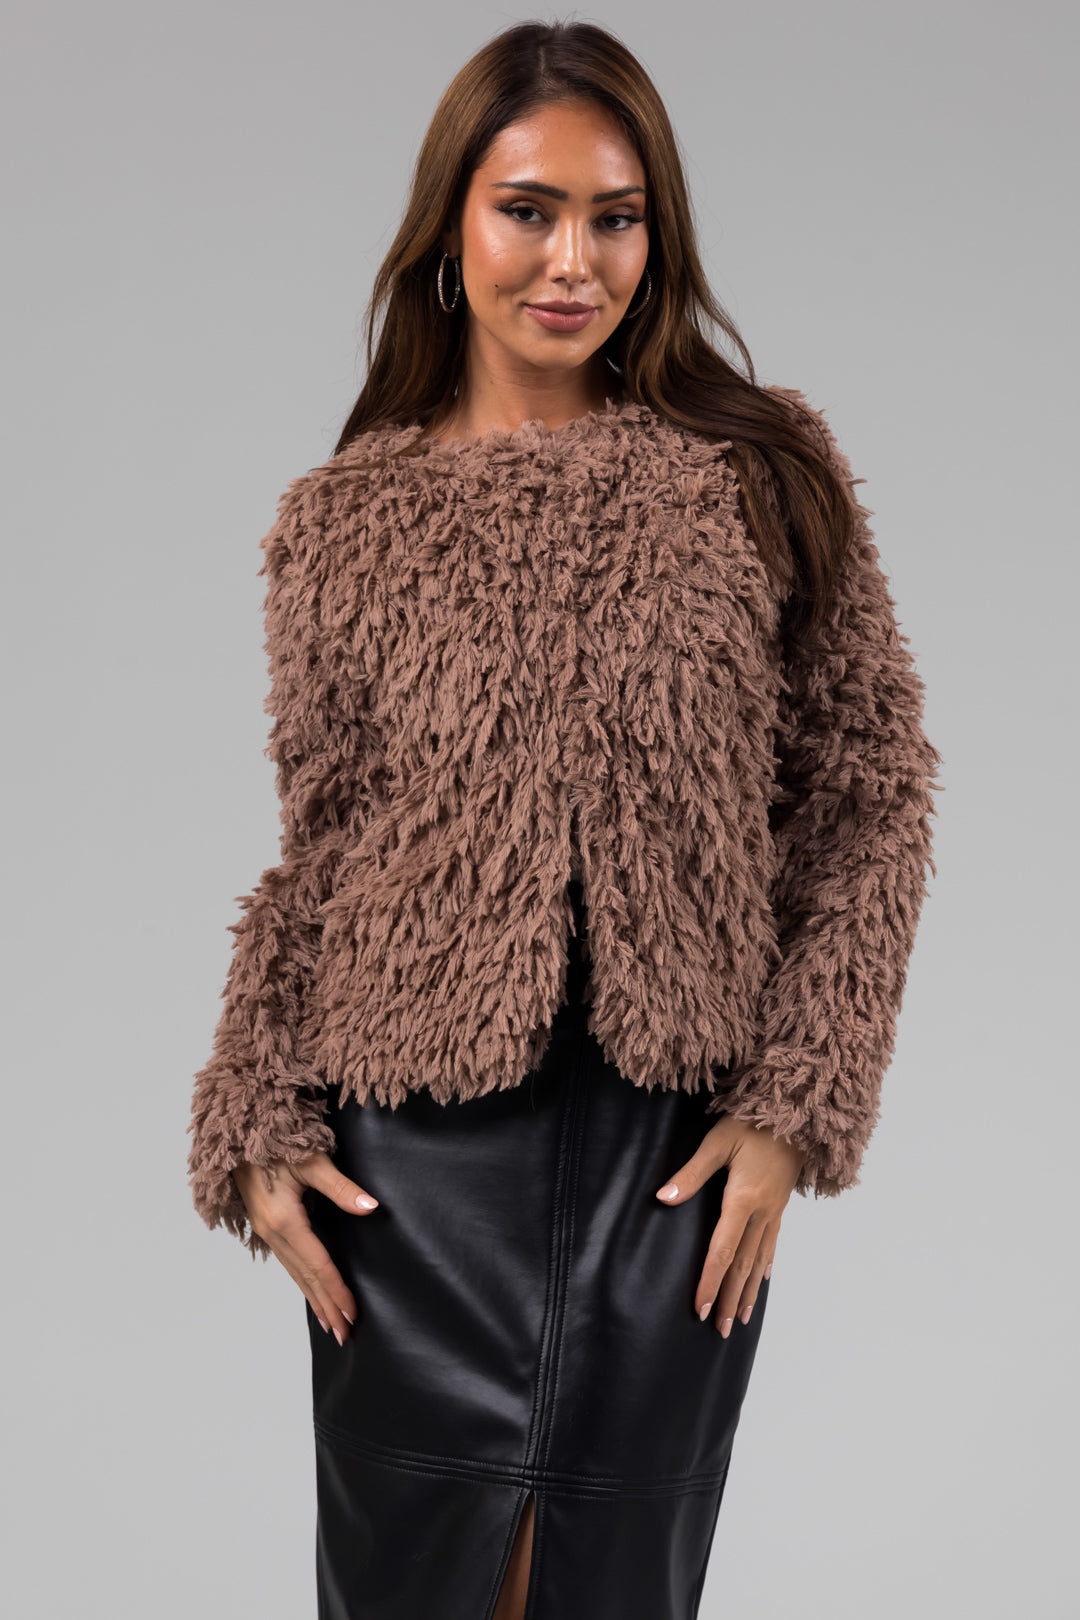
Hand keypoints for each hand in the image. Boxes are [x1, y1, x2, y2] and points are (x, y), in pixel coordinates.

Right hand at [232, 1151, 378, 1344]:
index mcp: (285, 1221)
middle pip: (306, 1277)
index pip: (319, 1265)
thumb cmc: (276, 1141)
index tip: (353, 1314)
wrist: (238, 1134)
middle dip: (327, 1306)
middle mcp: (273, 1232)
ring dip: (314, 1299)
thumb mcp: (312, 1160)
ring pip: (295, 1273)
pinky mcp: (265, 1225)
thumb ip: (341, 1188)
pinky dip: (302, 1281)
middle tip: (346, 1334)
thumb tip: (370, 1208)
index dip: (337, 1291)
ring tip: (332, 1323)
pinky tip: (310, 1290)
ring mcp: (266, 1230)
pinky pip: (287, 1261)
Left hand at [655, 1117, 806, 1335]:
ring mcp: (774, 1212)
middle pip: (741, 1265)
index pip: (722, 1251)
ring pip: (758, 1261)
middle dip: (727, 1298)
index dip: (709, 1282)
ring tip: (737, 1319)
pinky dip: (764, 1266)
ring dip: (747, 1292)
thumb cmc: (754, 1122)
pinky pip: (772, 1244)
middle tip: (717, 1330)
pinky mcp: (780, 1205)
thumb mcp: (718, 1141)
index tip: (698, 1309)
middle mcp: (761, 1213)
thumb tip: (664, 1197)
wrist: (799, 1113)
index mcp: (742, 1200)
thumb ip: (692, 1172)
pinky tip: (760, 1280)